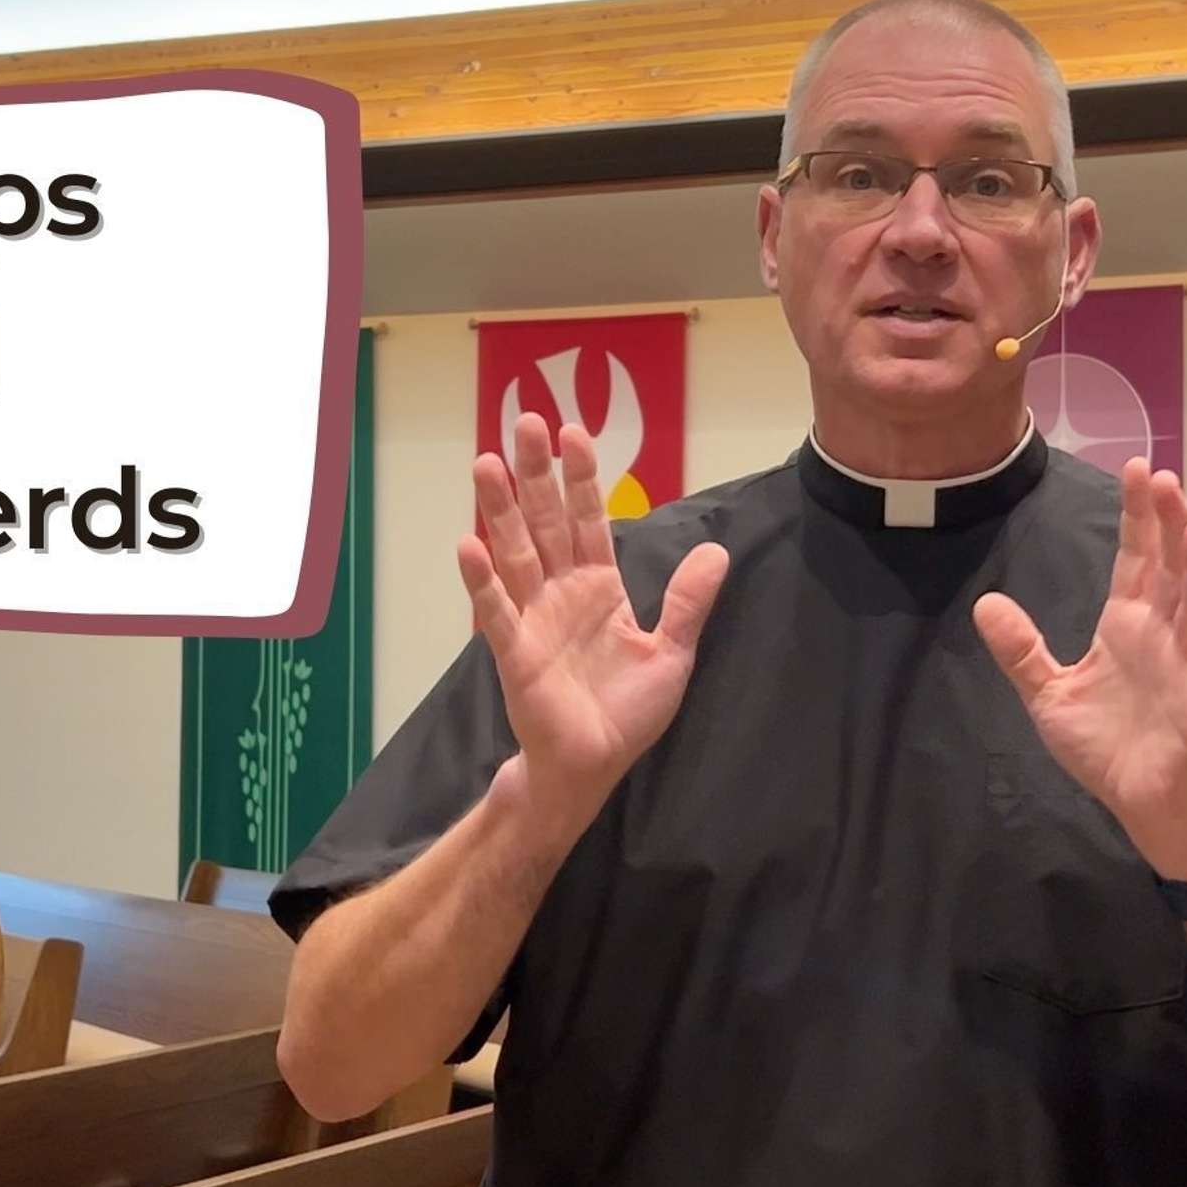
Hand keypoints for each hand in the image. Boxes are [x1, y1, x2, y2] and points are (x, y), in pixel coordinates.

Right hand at [457, 413, 728, 838]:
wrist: (592, 765)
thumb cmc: (626, 712)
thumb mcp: (671, 653)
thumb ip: (686, 602)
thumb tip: (716, 550)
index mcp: (599, 587)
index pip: (589, 520)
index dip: (582, 478)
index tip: (575, 431)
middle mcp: (560, 592)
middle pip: (546, 522)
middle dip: (537, 473)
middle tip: (524, 420)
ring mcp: (533, 618)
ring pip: (515, 552)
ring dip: (501, 509)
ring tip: (487, 463)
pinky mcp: (514, 652)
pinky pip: (496, 611)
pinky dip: (482, 580)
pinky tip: (469, 544)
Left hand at [973, 458, 1186, 877]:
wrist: (1137, 801)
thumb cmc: (1102, 743)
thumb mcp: (1048, 693)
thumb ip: (1021, 650)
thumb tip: (985, 603)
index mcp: (1126, 626)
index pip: (1135, 560)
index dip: (1137, 517)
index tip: (1138, 468)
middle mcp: (1161, 638)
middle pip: (1169, 571)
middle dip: (1169, 526)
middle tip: (1165, 480)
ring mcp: (1185, 671)